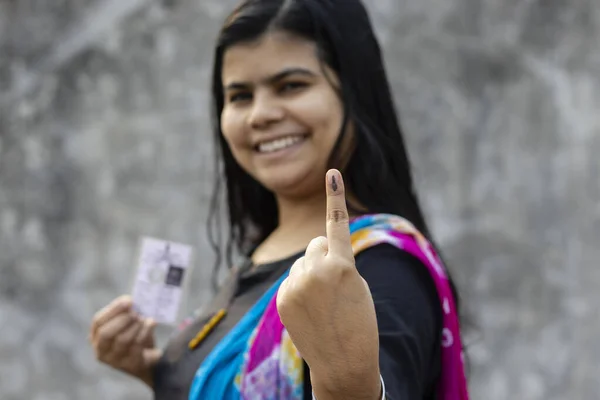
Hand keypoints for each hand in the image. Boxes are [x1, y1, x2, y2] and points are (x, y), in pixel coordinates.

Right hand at [89, 295, 161, 387]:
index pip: (98, 322)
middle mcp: (101, 350)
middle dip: (122, 319)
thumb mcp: (127, 323)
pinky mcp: (130, 365)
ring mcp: (114, 361)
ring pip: (122, 340)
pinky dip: (145, 332)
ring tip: (144, 317)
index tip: (128, 300)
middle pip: (106, 333)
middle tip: (136, 312)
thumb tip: (134, 300)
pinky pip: (137, 347)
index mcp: (95, 336)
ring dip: (135, 325)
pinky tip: (151, 323)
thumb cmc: (134, 336)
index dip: (113, 309)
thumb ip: (126, 312)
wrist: (148, 359)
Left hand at [276, 169, 380, 399]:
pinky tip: (309, 311)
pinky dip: (299, 290)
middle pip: (315, 244)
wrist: (344, 363)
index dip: (335, 197)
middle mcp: (316, 271)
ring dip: (311, 275)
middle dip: (323, 256)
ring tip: (322, 303)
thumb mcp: (357, 287)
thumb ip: (338, 264)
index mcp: (343, 266)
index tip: (332, 172)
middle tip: (334, 285)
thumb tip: (311, 254)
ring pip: (302, 263)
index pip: (338, 225)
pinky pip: (291, 280)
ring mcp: (296, 285)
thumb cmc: (359, 323)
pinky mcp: (282, 298)